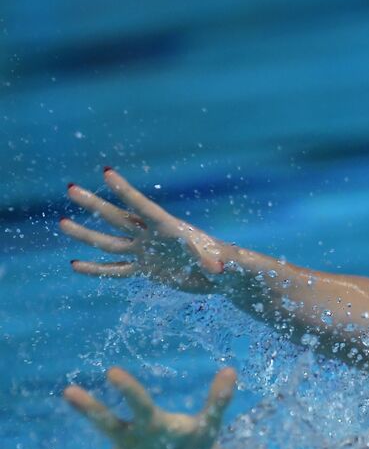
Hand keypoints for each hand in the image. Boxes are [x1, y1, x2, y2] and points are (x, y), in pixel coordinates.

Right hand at [46, 367, 235, 448]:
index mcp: (148, 421)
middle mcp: (127, 439)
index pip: (138, 402)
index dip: (128, 388)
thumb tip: (231, 371)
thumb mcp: (208, 422)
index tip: (111, 372)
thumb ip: (218, 400)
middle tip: (69, 391)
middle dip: (90, 409)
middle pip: (106, 423)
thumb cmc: (191, 437)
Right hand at [63, 168, 230, 293]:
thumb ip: (216, 263)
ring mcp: (146, 252)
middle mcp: (152, 237)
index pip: (142, 206)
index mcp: (169, 229)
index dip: (125, 191)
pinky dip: (96, 269)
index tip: (106, 172)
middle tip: (70, 189)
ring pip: (109, 242)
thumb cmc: (227, 263)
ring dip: (85, 234)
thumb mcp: (222, 262)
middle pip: (116, 218)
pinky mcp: (145, 270)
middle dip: (93, 204)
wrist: (224, 275)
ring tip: (61, 222)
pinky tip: (75, 264)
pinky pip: (115, 269)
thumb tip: (219, 269)